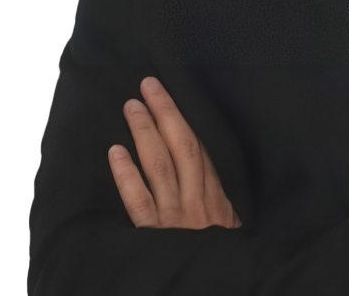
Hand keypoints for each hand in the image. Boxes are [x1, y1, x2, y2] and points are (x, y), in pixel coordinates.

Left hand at [108, 76, 241, 229]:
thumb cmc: (222, 263)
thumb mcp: (233, 230)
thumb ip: (224, 205)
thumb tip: (213, 176)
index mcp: (219, 200)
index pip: (202, 150)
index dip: (187, 120)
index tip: (172, 96)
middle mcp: (198, 202)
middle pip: (182, 147)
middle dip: (166, 113)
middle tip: (149, 86)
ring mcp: (176, 218)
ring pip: (160, 166)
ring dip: (145, 132)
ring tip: (132, 106)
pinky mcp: (154, 236)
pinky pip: (139, 201)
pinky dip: (127, 175)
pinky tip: (115, 152)